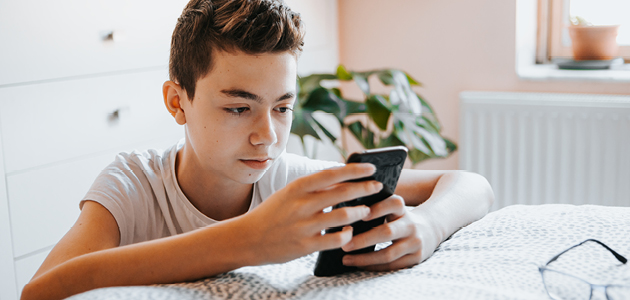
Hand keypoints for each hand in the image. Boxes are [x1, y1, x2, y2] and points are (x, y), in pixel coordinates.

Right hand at [239, 163, 382, 265]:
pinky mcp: (305, 246)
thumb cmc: (272, 213)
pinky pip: (335, 239)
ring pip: (343, 216)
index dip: (355, 170)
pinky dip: (347, 235)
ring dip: (359, 212)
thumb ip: (313, 188)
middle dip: (364, 189)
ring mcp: (303, 226)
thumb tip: (342, 180)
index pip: (332, 173)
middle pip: (342, 192)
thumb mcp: (288, 194)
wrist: (246, 238)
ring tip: (366, 211)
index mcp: (297, 187)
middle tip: (377, 187)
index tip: (371, 167)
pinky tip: (350, 232)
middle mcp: (301, 204)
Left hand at [340, 195, 424, 270]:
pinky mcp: (415, 257)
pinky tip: (359, 265)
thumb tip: (342, 208)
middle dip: (364, 239)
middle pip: (387, 232)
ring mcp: (414, 242)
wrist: (429, 229)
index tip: (360, 213)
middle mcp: (410, 225)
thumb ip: (373, 205)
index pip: (393, 204)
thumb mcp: (392, 208)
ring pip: (388, 253)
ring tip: (346, 258)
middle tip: (344, 243)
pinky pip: (392, 265)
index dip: (378, 209)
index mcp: (402, 209)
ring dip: (365, 258)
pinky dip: (374, 266)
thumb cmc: (398, 217)